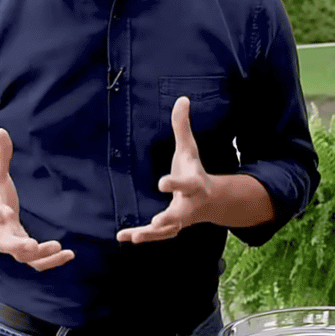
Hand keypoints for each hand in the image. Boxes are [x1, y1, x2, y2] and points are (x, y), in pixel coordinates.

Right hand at [0, 128, 73, 269]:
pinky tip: (68, 254)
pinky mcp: (26, 253)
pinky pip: (37, 263)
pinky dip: (51, 262)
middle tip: (32, 245)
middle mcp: (2, 234)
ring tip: (61, 249)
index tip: (6, 212)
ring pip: (25, 258)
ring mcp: (14, 246)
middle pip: (7, 244)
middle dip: (19, 246)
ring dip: (42, 257)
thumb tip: (0, 130)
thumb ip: (1, 155)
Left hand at [117, 97, 215, 243]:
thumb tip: (182, 98)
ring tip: (133, 236)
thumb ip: (182, 127)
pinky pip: (157, 235)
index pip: (185, 183)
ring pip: (168, 230)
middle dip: (169, 218)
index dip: (174, 183)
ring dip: (151, 234)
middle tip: (157, 221)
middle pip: (180, 213)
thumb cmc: (194, 170)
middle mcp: (188, 205)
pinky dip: (142, 236)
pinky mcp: (171, 227)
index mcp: (193, 183)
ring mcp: (181, 220)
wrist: (211, 201)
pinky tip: (123, 237)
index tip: (162, 183)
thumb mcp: (189, 149)